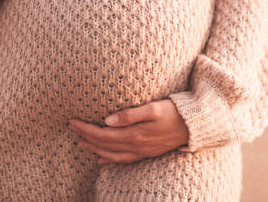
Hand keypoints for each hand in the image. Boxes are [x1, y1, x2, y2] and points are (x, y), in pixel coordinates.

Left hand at [68, 99, 189, 164]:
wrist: (196, 126)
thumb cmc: (175, 111)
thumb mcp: (153, 108)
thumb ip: (130, 114)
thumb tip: (107, 120)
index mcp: (134, 134)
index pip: (103, 134)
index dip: (86, 128)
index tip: (72, 121)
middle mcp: (136, 145)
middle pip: (104, 144)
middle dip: (86, 137)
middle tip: (72, 128)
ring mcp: (142, 151)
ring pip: (112, 155)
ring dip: (95, 149)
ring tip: (81, 144)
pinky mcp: (147, 152)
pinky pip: (124, 160)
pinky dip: (110, 160)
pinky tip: (103, 160)